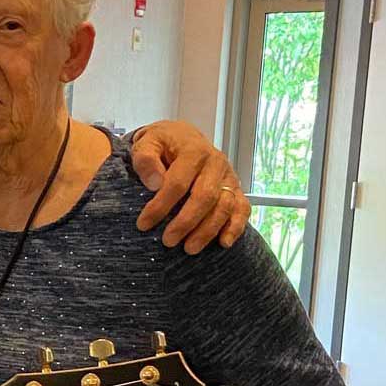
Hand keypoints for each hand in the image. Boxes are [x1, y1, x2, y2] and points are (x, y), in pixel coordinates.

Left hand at [131, 120, 250, 253]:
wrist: (181, 137)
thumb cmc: (162, 144)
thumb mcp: (146, 144)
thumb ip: (145, 160)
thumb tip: (154, 183)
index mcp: (193, 151)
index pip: (178, 183)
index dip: (160, 206)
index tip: (144, 224)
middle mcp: (216, 162)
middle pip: (204, 197)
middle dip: (185, 222)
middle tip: (168, 241)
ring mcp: (228, 177)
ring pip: (224, 206)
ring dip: (207, 230)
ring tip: (189, 248)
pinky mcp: (236, 188)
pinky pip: (242, 208)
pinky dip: (235, 227)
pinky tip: (224, 243)